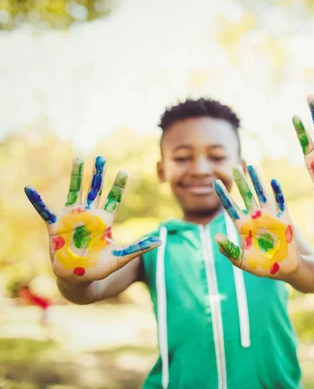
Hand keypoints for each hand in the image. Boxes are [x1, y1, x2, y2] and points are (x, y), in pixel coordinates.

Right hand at [24, 156, 161, 280]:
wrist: (78, 279)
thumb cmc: (99, 268)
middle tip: (101, 158)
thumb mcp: (121, 257)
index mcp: (104, 221)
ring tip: (78, 159)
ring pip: (74, 192)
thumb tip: (161, 240)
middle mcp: (89, 215)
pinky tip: (30, 189)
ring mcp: (72, 219)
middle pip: (94, 190)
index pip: (113, 198)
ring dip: (76, 176)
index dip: (118, 185)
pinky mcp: (55, 226)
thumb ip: (139, 247)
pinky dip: (37, 201)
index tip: (123, 171)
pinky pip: (44, 211)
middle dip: (98, 174)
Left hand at [213, 165, 297, 277]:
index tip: (215, 182)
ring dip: (256, 181)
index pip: (230, 207)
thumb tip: (216, 236)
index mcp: (242, 226)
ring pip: (261, 193)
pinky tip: (272, 181)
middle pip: (246, 195)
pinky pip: (279, 201)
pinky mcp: (284, 218)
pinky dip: (276, 191)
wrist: (286, 269)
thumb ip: (229, 250)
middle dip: (240, 181)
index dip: (223, 195)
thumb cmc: (263, 266)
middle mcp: (255, 218)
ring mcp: (269, 216)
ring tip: (251, 166)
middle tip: (234, 167)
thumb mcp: (242, 261)